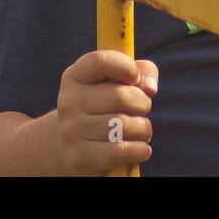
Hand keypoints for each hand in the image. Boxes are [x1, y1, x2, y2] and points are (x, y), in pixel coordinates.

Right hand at [55, 50, 157, 174]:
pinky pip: (123, 151)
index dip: (124, 66)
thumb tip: (150, 87)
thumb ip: (141, 71)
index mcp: (75, 77)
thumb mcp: (116, 82)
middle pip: (121, 96)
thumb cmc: (104, 107)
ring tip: (140, 130)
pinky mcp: (80, 157)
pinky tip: (139, 148)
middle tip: (141, 110)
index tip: (135, 77)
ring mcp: (71, 131)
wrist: (72, 147)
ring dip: (144, 129)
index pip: (99, 61)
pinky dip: (141, 150)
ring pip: (125, 125)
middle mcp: (69, 102)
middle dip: (143, 103)